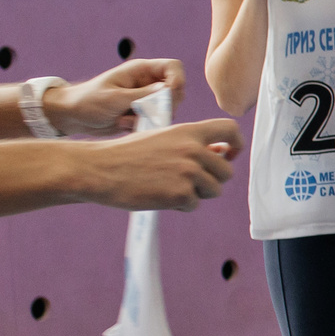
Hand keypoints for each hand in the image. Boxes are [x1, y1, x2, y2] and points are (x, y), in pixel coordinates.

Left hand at [46, 59, 185, 135]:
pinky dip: (144, 126)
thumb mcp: (115, 97)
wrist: (73, 116)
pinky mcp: (142, 114)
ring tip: (126, 120)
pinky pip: (156, 122)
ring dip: (151, 118)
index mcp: (141, 71)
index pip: (173, 67)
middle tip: (144, 113)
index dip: (178, 79)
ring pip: (168, 110)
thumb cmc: (88, 100)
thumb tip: (169, 91)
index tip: (171, 93)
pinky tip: (124, 125)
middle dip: (164, 106)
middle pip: (175, 92)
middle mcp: (147, 83)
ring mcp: (146, 99)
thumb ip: (143, 95)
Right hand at [67, 118, 244, 211]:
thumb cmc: (127, 154)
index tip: (230, 154)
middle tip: (187, 182)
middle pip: (226, 172)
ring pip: (214, 190)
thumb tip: (222, 152)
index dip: (236, 144)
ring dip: (196, 194)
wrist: (98, 169)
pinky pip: (193, 205)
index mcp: (188, 131)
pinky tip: (159, 196)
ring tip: (169, 187)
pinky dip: (179, 205)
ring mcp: (188, 172)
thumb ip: (192, 144)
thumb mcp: (162, 139)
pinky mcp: (180, 194)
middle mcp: (193, 149)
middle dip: (212, 180)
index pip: (230, 129)